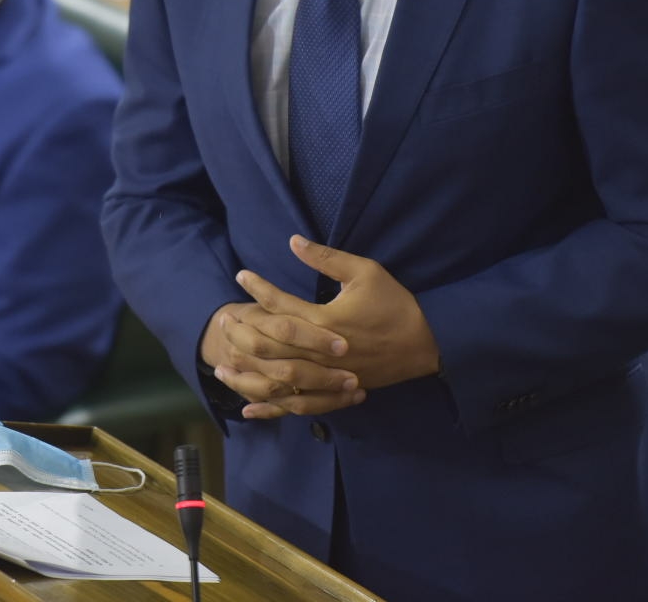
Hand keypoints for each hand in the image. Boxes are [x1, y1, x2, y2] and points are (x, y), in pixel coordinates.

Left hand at [228, 236, 440, 419]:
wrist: (426, 344)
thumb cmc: (395, 304)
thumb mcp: (366, 272)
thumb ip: (327, 258)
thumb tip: (293, 241)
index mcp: (326, 322)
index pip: (281, 305)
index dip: (258, 289)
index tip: (241, 276)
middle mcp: (320, 353)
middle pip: (269, 346)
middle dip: (242, 333)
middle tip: (223, 320)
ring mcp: (326, 377)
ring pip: (277, 380)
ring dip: (246, 373)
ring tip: (221, 364)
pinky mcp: (334, 393)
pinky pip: (296, 405)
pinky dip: (270, 407)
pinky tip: (247, 407)